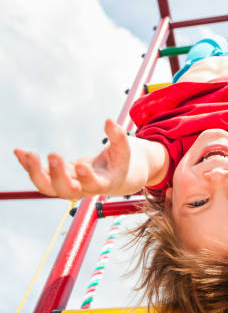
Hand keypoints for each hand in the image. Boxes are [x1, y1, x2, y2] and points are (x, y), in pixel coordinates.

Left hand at [14, 119, 132, 198]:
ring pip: (47, 187)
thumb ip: (119, 137)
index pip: (94, 185)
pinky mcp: (57, 178)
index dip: (87, 178)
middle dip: (57, 175)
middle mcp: (83, 189)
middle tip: (53, 155)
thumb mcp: (124, 150)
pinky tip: (19, 152)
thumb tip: (109, 121)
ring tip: (28, 155)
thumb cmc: (119, 162)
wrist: (111, 177)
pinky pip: (39, 175)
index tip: (81, 166)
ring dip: (35, 173)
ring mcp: (68, 185)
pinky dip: (28, 165)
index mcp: (103, 183)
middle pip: (66, 190)